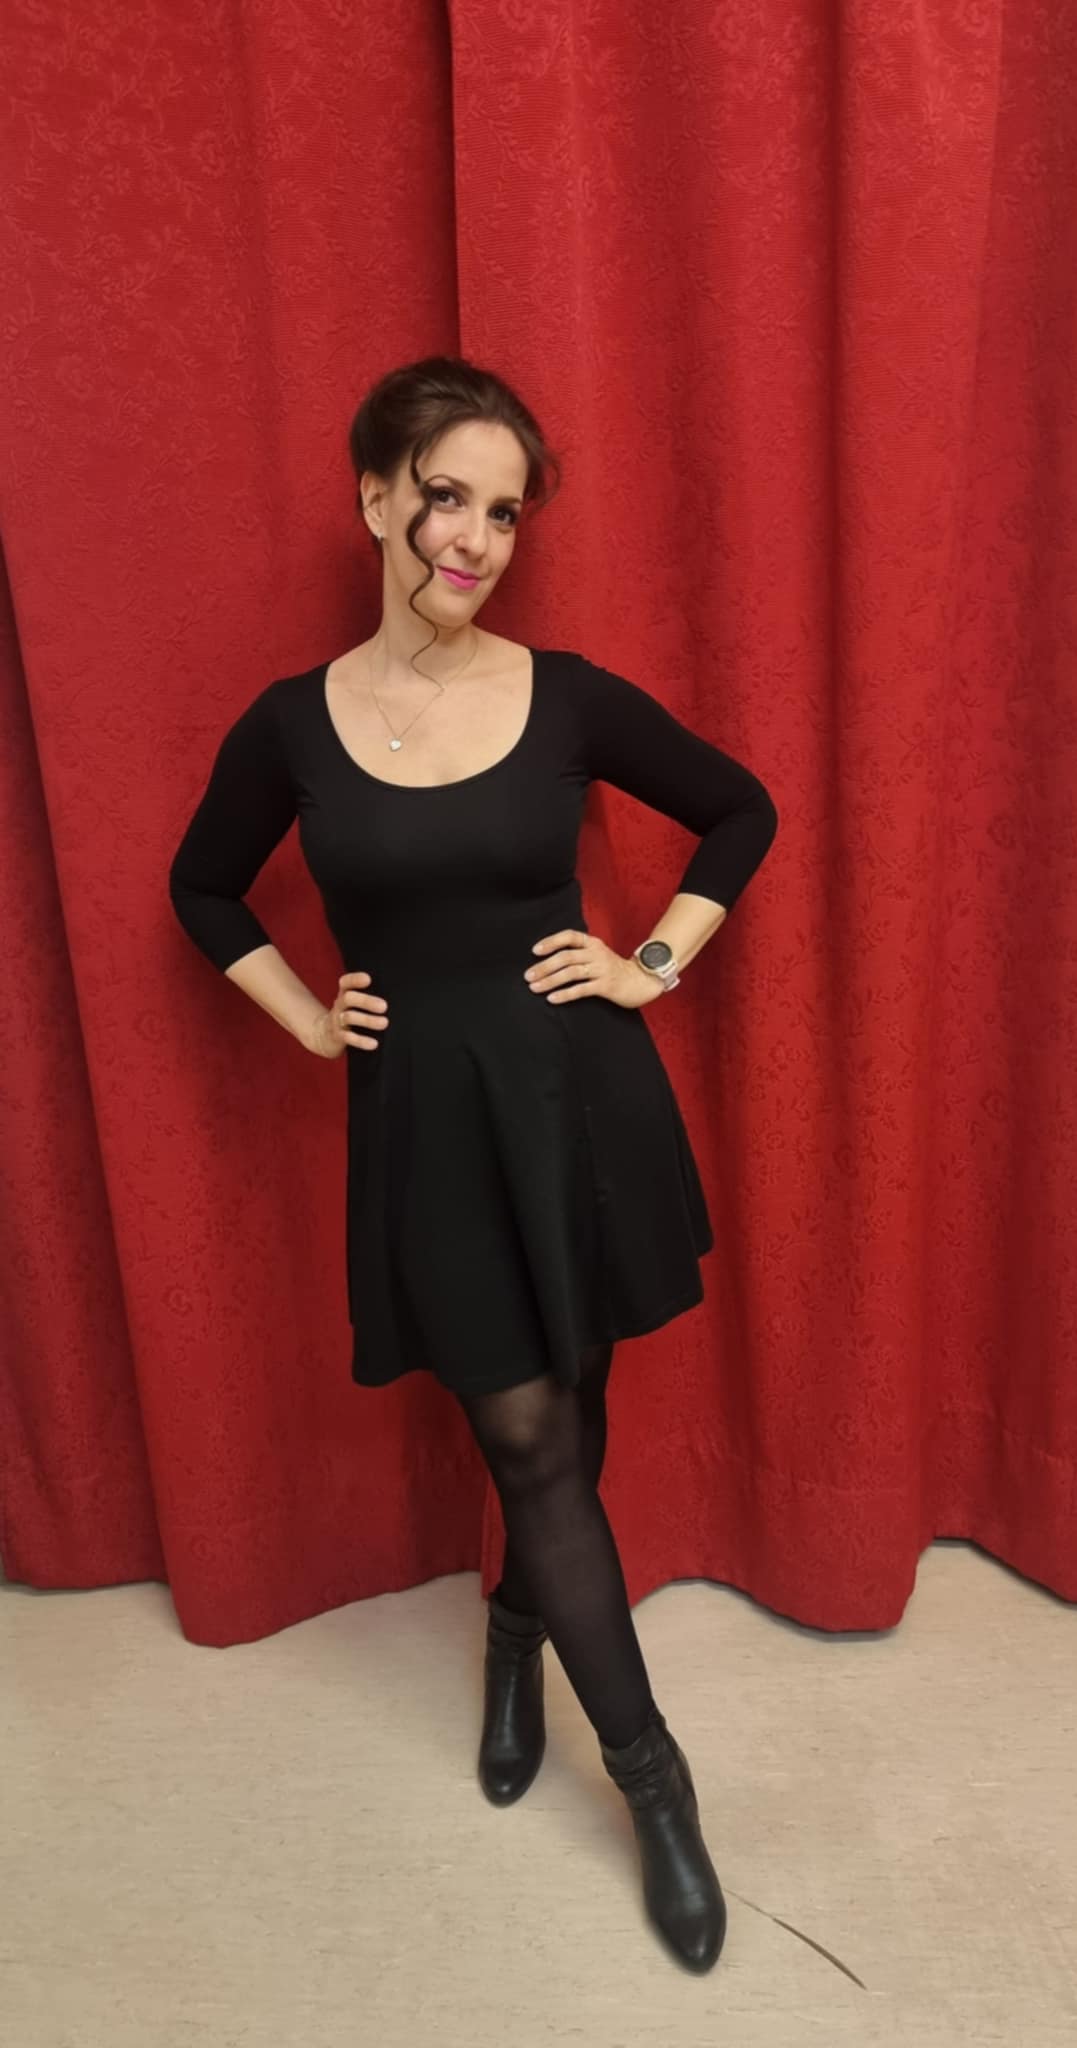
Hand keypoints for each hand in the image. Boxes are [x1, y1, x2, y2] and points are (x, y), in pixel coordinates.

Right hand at [309, 971, 389, 1057]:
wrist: (327, 1035)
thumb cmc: (349, 1014)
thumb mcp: (354, 1002)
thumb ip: (368, 996)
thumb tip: (397, 995)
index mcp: (344, 993)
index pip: (346, 982)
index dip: (355, 980)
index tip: (368, 979)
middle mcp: (339, 1005)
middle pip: (349, 999)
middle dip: (366, 1001)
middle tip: (384, 1006)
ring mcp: (337, 1020)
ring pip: (350, 1017)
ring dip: (368, 1020)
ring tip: (384, 1023)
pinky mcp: (337, 1036)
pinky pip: (348, 1037)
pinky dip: (361, 1041)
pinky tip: (374, 1044)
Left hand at [524, 929, 661, 1008]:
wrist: (641, 980)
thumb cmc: (613, 969)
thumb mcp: (597, 954)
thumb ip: (578, 953)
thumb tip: (548, 960)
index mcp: (592, 943)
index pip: (569, 936)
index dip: (551, 942)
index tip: (535, 951)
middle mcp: (596, 953)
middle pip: (566, 957)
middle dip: (544, 966)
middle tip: (528, 976)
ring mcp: (602, 969)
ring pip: (571, 973)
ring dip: (550, 980)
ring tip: (535, 987)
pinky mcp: (606, 986)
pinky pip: (581, 989)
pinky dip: (565, 994)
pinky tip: (552, 999)